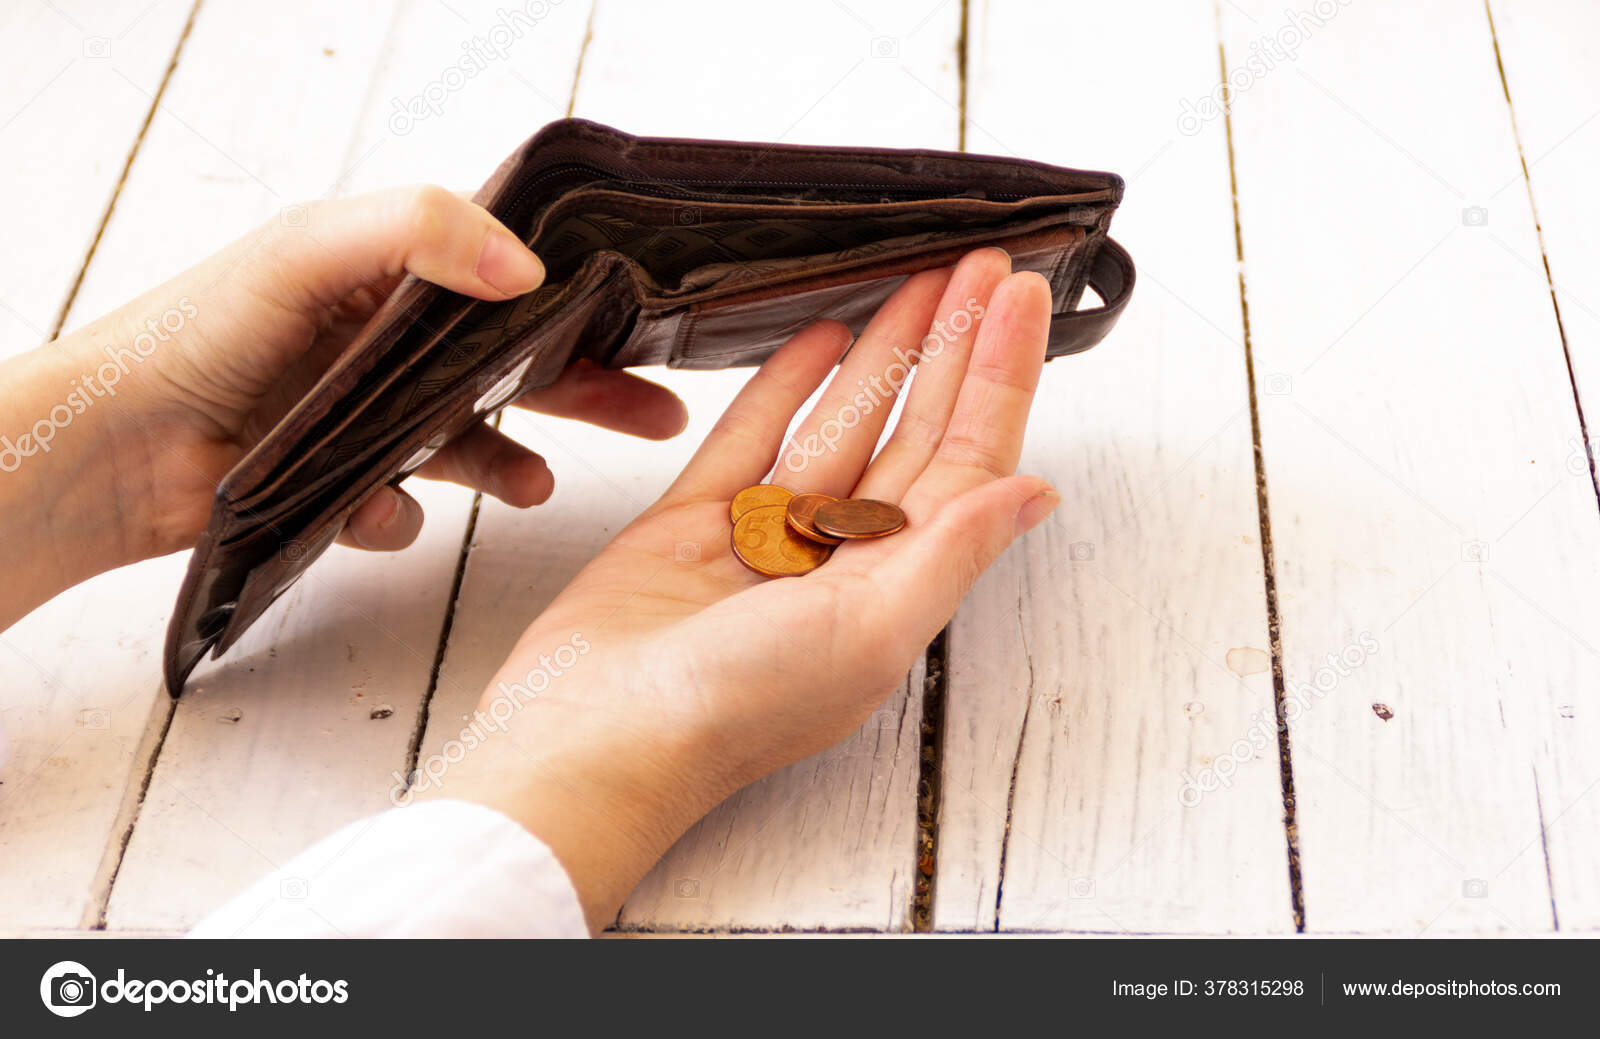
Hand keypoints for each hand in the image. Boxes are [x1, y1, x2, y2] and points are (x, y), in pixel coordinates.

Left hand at [0, 186, 685, 626]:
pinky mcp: (340, 487)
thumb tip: (527, 266)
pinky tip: (379, 510)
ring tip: (536, 487)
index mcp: (391, 281)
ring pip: (473, 446)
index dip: (580, 308)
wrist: (113, 446)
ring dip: (512, 468)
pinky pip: (402, 509)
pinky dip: (400, 516)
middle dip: (591, 393)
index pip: (510, 287)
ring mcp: (367, 419)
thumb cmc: (199, 335)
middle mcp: (386, 347)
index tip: (643, 329)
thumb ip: (420, 234)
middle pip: (516, 369)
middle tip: (657, 417)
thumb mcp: (309, 252)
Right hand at [433, 249, 1061, 930]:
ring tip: (918, 279)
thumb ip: (952, 552)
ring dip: (884, 353)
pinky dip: (786, 384)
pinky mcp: (696, 520)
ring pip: (842, 422)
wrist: (597, 734)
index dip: (998, 380)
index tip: (1020, 299)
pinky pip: (753, 435)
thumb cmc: (737, 708)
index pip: (966, 463)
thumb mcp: (871, 631)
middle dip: (952, 348)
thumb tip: (1036, 493)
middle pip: (915, 431)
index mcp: (895, 588)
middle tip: (980, 267)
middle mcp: (842, 560)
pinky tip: (822, 333)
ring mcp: (768, 535)